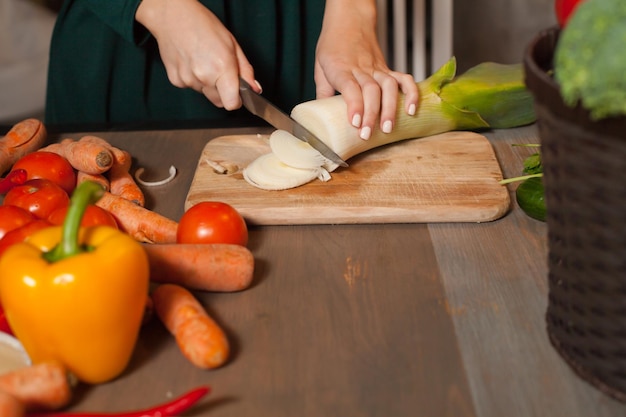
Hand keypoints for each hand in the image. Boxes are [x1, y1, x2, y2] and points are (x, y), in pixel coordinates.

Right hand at [135, 0, 260, 109]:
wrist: (173, 16)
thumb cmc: (203, 25)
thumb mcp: (232, 45)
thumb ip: (245, 70)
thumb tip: (255, 88)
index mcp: (221, 68)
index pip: (232, 104)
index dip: (237, 100)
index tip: (237, 93)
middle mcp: (204, 77)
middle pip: (219, 102)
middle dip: (223, 92)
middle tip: (220, 72)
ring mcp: (188, 80)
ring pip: (205, 93)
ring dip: (207, 83)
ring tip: (204, 61)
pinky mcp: (176, 80)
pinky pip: (190, 87)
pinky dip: (193, 79)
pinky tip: (192, 62)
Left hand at [315, 0, 417, 139]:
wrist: (350, 21)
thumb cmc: (333, 45)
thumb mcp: (320, 68)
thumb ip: (323, 93)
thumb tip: (321, 119)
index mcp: (341, 68)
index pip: (350, 86)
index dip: (354, 105)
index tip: (355, 122)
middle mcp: (361, 68)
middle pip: (371, 90)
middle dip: (371, 114)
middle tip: (367, 134)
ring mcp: (377, 68)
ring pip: (388, 86)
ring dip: (390, 108)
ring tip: (388, 128)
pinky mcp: (387, 69)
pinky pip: (404, 79)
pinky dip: (410, 93)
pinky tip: (411, 110)